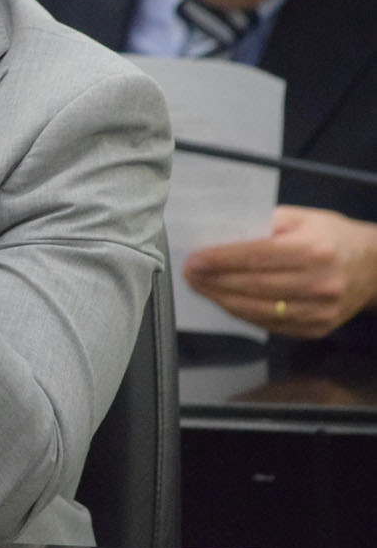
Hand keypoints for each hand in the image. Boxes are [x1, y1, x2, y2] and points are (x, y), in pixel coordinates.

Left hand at [184, 206, 376, 338]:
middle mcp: (319, 283)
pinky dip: (243, 314)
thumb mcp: (300, 218)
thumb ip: (262, 225)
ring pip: (258, 310)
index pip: (256, 257)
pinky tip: (225, 301)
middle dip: (214, 281)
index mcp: (313, 250)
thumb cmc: (330, 236)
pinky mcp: (318, 329)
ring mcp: (320, 311)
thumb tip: (218, 236)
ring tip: (201, 288)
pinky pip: (270, 325)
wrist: (373, 267)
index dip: (220, 260)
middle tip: (189, 274)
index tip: (193, 260)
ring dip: (222, 300)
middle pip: (253, 286)